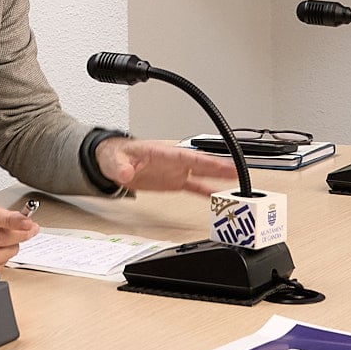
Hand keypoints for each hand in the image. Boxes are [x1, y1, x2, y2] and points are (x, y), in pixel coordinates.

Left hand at [94, 137, 239, 195]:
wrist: (112, 162)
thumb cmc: (114, 155)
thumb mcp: (113, 161)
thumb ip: (120, 167)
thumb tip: (124, 173)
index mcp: (160, 153)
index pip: (184, 156)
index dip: (203, 160)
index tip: (218, 163)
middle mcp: (171, 161)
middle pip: (199, 163)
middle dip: (218, 167)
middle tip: (238, 171)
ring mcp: (174, 171)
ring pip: (200, 174)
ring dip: (217, 177)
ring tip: (237, 181)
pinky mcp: (174, 181)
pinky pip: (193, 186)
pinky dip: (206, 191)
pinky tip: (219, 196)